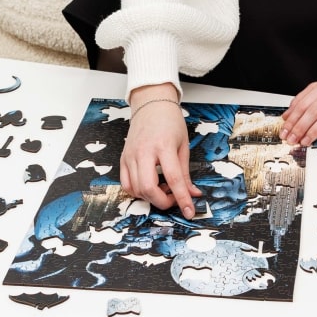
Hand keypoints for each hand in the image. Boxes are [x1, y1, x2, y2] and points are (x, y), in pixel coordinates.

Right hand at [120, 84, 201, 219]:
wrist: (151, 105)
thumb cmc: (170, 122)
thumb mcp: (183, 145)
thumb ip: (185, 173)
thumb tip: (193, 194)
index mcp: (163, 146)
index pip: (174, 178)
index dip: (182, 199)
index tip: (189, 212)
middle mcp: (144, 152)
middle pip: (148, 188)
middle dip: (162, 201)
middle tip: (174, 199)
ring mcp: (130, 155)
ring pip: (136, 189)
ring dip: (151, 197)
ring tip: (163, 188)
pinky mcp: (123, 158)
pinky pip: (126, 184)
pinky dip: (137, 191)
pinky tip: (149, 187)